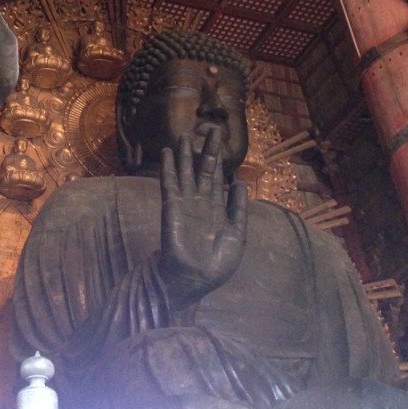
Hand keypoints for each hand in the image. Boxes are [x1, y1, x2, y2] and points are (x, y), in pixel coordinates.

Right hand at [157, 127, 247, 308]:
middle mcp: (201, 202)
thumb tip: (240, 182)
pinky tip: (167, 152)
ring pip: (186, 172)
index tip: (222, 142)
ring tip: (185, 134)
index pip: (219, 179)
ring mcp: (186, 203)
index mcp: (218, 209)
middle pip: (204, 170)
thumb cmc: (216, 264)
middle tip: (211, 128)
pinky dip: (168, 167)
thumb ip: (238, 209)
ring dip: (185, 154)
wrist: (194, 279)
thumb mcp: (237, 235)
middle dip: (207, 150)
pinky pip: (170, 182)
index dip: (221, 161)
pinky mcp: (172, 206)